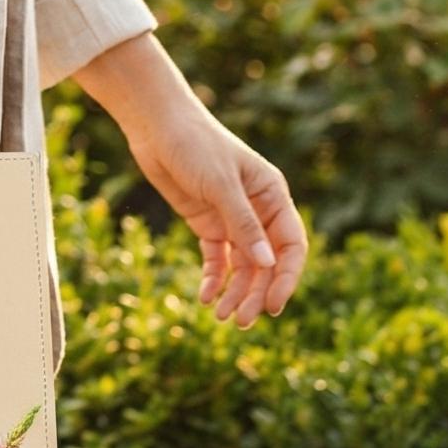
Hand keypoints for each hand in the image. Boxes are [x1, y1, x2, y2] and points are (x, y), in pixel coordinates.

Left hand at [75, 34, 306, 327]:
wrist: (156, 126)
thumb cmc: (195, 145)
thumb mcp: (220, 184)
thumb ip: (243, 224)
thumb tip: (267, 264)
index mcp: (273, 195)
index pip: (291, 245)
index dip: (286, 278)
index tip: (274, 305)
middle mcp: (258, 210)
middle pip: (266, 263)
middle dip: (256, 293)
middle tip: (242, 321)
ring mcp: (231, 219)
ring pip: (242, 265)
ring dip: (235, 292)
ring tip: (221, 316)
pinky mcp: (207, 223)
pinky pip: (217, 259)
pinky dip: (214, 279)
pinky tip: (205, 297)